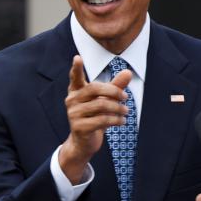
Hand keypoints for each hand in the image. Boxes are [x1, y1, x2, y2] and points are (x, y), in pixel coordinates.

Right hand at [56, 55, 131, 183]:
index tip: (77, 57)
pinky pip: (102, 120)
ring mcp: (73, 114)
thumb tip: (128, 72)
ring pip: (101, 105)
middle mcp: (71, 101)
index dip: (76, 68)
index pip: (75, 78)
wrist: (84, 143)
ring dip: (118, 108)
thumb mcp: (105, 101)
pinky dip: (116, 120)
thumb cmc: (95, 117)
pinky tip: (122, 121)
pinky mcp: (79, 127)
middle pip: (94, 89)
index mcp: (76, 92)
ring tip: (126, 111)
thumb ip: (115, 86)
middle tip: (126, 97)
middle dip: (114, 91)